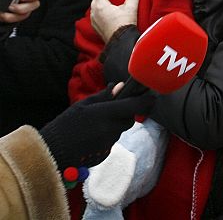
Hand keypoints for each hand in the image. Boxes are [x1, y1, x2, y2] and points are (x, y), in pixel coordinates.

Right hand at [39, 82, 155, 169]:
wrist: (51, 152)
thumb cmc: (65, 125)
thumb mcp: (83, 105)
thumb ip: (104, 96)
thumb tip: (120, 86)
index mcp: (106, 113)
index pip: (136, 106)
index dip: (147, 101)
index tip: (152, 96)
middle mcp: (111, 129)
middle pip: (130, 119)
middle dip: (125, 114)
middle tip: (111, 110)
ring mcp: (109, 143)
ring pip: (119, 130)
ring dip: (113, 126)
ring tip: (93, 125)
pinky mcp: (105, 154)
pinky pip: (111, 141)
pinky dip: (105, 137)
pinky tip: (89, 137)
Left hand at [91, 0, 139, 42]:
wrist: (121, 41)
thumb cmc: (125, 24)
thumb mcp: (131, 7)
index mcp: (101, 5)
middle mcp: (94, 12)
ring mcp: (93, 20)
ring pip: (94, 8)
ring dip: (99, 5)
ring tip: (108, 4)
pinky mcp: (95, 28)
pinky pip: (94, 16)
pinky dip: (99, 13)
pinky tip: (107, 15)